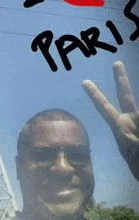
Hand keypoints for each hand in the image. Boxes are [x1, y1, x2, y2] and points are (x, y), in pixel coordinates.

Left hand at [82, 61, 138, 179]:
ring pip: (134, 99)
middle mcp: (131, 120)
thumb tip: (134, 137)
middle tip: (116, 63)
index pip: (104, 108)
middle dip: (121, 79)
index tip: (85, 82)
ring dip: (127, 86)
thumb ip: (135, 143)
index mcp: (120, 127)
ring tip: (122, 84)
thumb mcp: (136, 156)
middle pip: (125, 95)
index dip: (95, 95)